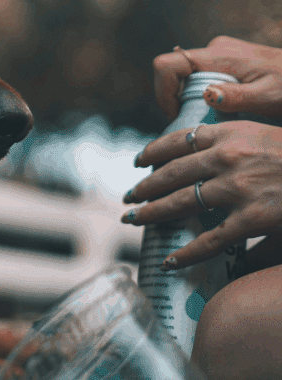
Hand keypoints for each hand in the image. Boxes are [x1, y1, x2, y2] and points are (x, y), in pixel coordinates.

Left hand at [125, 120, 281, 268]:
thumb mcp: (262, 131)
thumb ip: (230, 138)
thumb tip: (199, 147)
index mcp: (230, 132)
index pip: (178, 140)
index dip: (153, 152)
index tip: (138, 161)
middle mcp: (227, 158)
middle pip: (171, 174)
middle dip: (144, 187)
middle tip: (127, 197)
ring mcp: (238, 189)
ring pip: (181, 203)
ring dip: (153, 214)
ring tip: (135, 220)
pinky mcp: (252, 219)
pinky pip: (210, 240)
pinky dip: (187, 253)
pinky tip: (171, 260)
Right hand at [153, 36, 281, 119]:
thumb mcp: (269, 98)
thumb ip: (237, 97)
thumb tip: (205, 95)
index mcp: (220, 55)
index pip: (168, 64)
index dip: (162, 91)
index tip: (176, 116)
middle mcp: (216, 49)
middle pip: (175, 73)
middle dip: (177, 100)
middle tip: (197, 123)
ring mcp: (221, 53)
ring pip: (188, 77)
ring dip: (191, 99)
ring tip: (216, 119)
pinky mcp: (228, 61)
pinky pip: (202, 78)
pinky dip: (204, 96)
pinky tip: (226, 111)